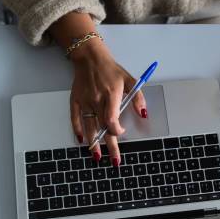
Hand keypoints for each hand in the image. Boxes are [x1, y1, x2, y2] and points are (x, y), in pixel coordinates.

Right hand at [69, 39, 146, 165]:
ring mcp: (85, 101)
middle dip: (109, 146)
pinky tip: (82, 140)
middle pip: (102, 128)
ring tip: (97, 156)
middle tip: (114, 161)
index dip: (117, 130)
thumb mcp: (130, 80)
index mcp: (111, 95)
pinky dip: (78, 130)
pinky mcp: (75, 100)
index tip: (121, 132)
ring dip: (93, 143)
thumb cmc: (111, 69)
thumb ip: (138, 97)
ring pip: (89, 127)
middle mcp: (96, 100)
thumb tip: (144, 114)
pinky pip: (75, 118)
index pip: (111, 119)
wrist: (89, 57)